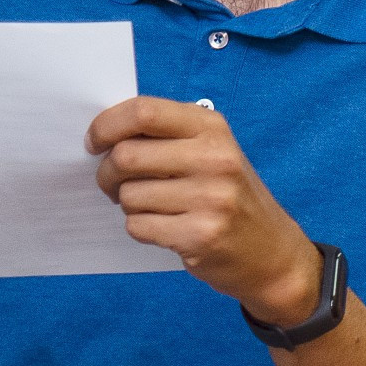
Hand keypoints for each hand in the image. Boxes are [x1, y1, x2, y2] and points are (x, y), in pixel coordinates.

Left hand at [86, 96, 317, 324]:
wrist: (272, 253)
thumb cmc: (229, 196)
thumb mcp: (211, 151)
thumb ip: (166, 136)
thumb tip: (104, 134)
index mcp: (211, 127)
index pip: (144, 112)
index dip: (106, 125)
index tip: (93, 142)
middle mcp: (214, 158)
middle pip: (127, 155)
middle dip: (107, 172)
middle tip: (111, 183)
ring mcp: (211, 198)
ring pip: (128, 195)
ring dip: (126, 204)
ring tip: (150, 207)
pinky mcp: (201, 235)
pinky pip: (139, 226)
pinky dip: (140, 228)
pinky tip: (164, 227)